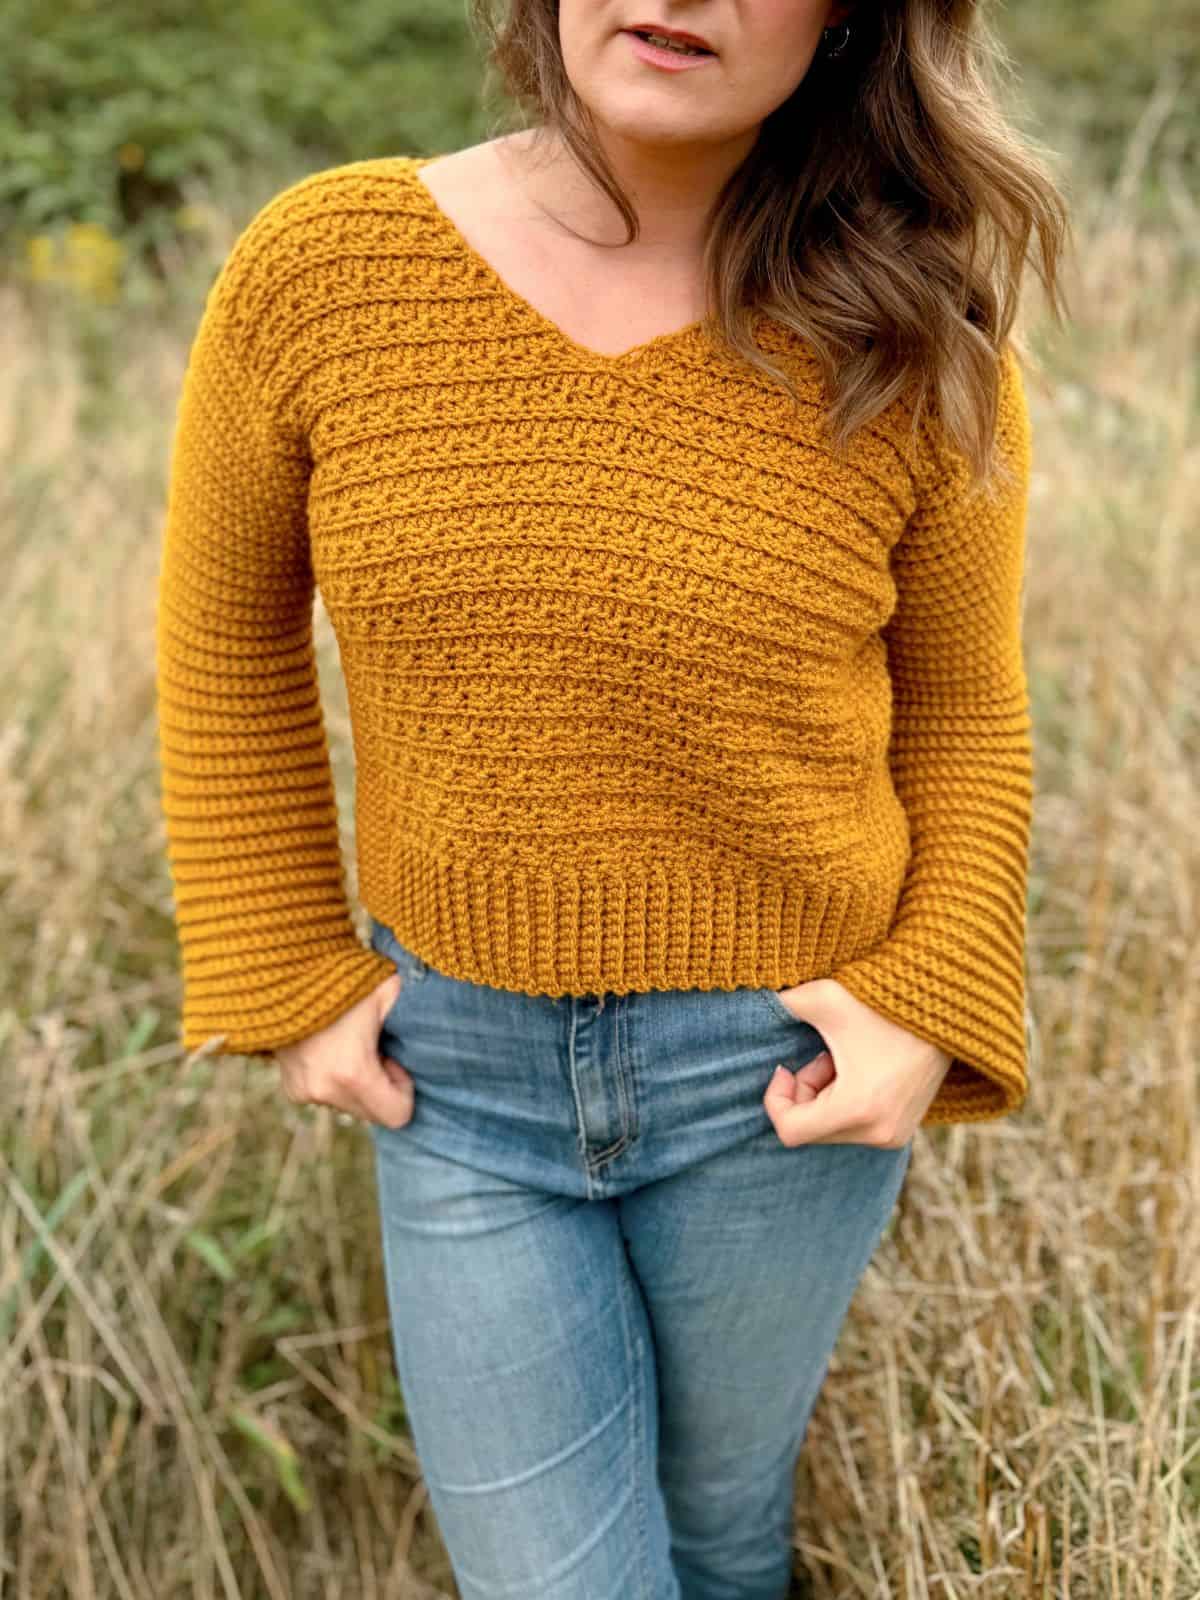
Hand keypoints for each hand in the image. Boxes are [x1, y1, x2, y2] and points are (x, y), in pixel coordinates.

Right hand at [274, 971, 414, 1128]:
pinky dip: (334, 1080)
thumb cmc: (342, 978)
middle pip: (372, 1113)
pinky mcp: (291, 1088)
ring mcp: (304, 1092)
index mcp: (353, 1074)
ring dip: (357, 1083)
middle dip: (380, 1085)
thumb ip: (412, 1013)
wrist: (284, 972)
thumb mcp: (387, 990)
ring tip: (349, 1043)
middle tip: (374, 1046)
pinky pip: (326, 1095)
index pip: (397, 1115)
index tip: (392, 1058)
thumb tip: (435, 1023)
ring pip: (349, 1104)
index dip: (403, 1089)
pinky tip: (329, 1047)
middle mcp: (325, 1091)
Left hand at [761, 978, 951, 1147]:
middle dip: (805, 1092)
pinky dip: (847, 1099)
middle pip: (811, 1129)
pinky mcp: (904, 1131)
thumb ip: (782, 1005)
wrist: (947, 1007)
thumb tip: (753, 1005)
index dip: (776, 1100)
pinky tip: (863, 1066)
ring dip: (826, 1093)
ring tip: (844, 1056)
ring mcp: (895, 1135)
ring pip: (832, 1128)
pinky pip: (857, 1126)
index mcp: (857, 1109)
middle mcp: (879, 1133)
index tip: (785, 1067)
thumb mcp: (824, 998)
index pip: (790, 1131)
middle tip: (822, 1054)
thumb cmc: (884, 1003)